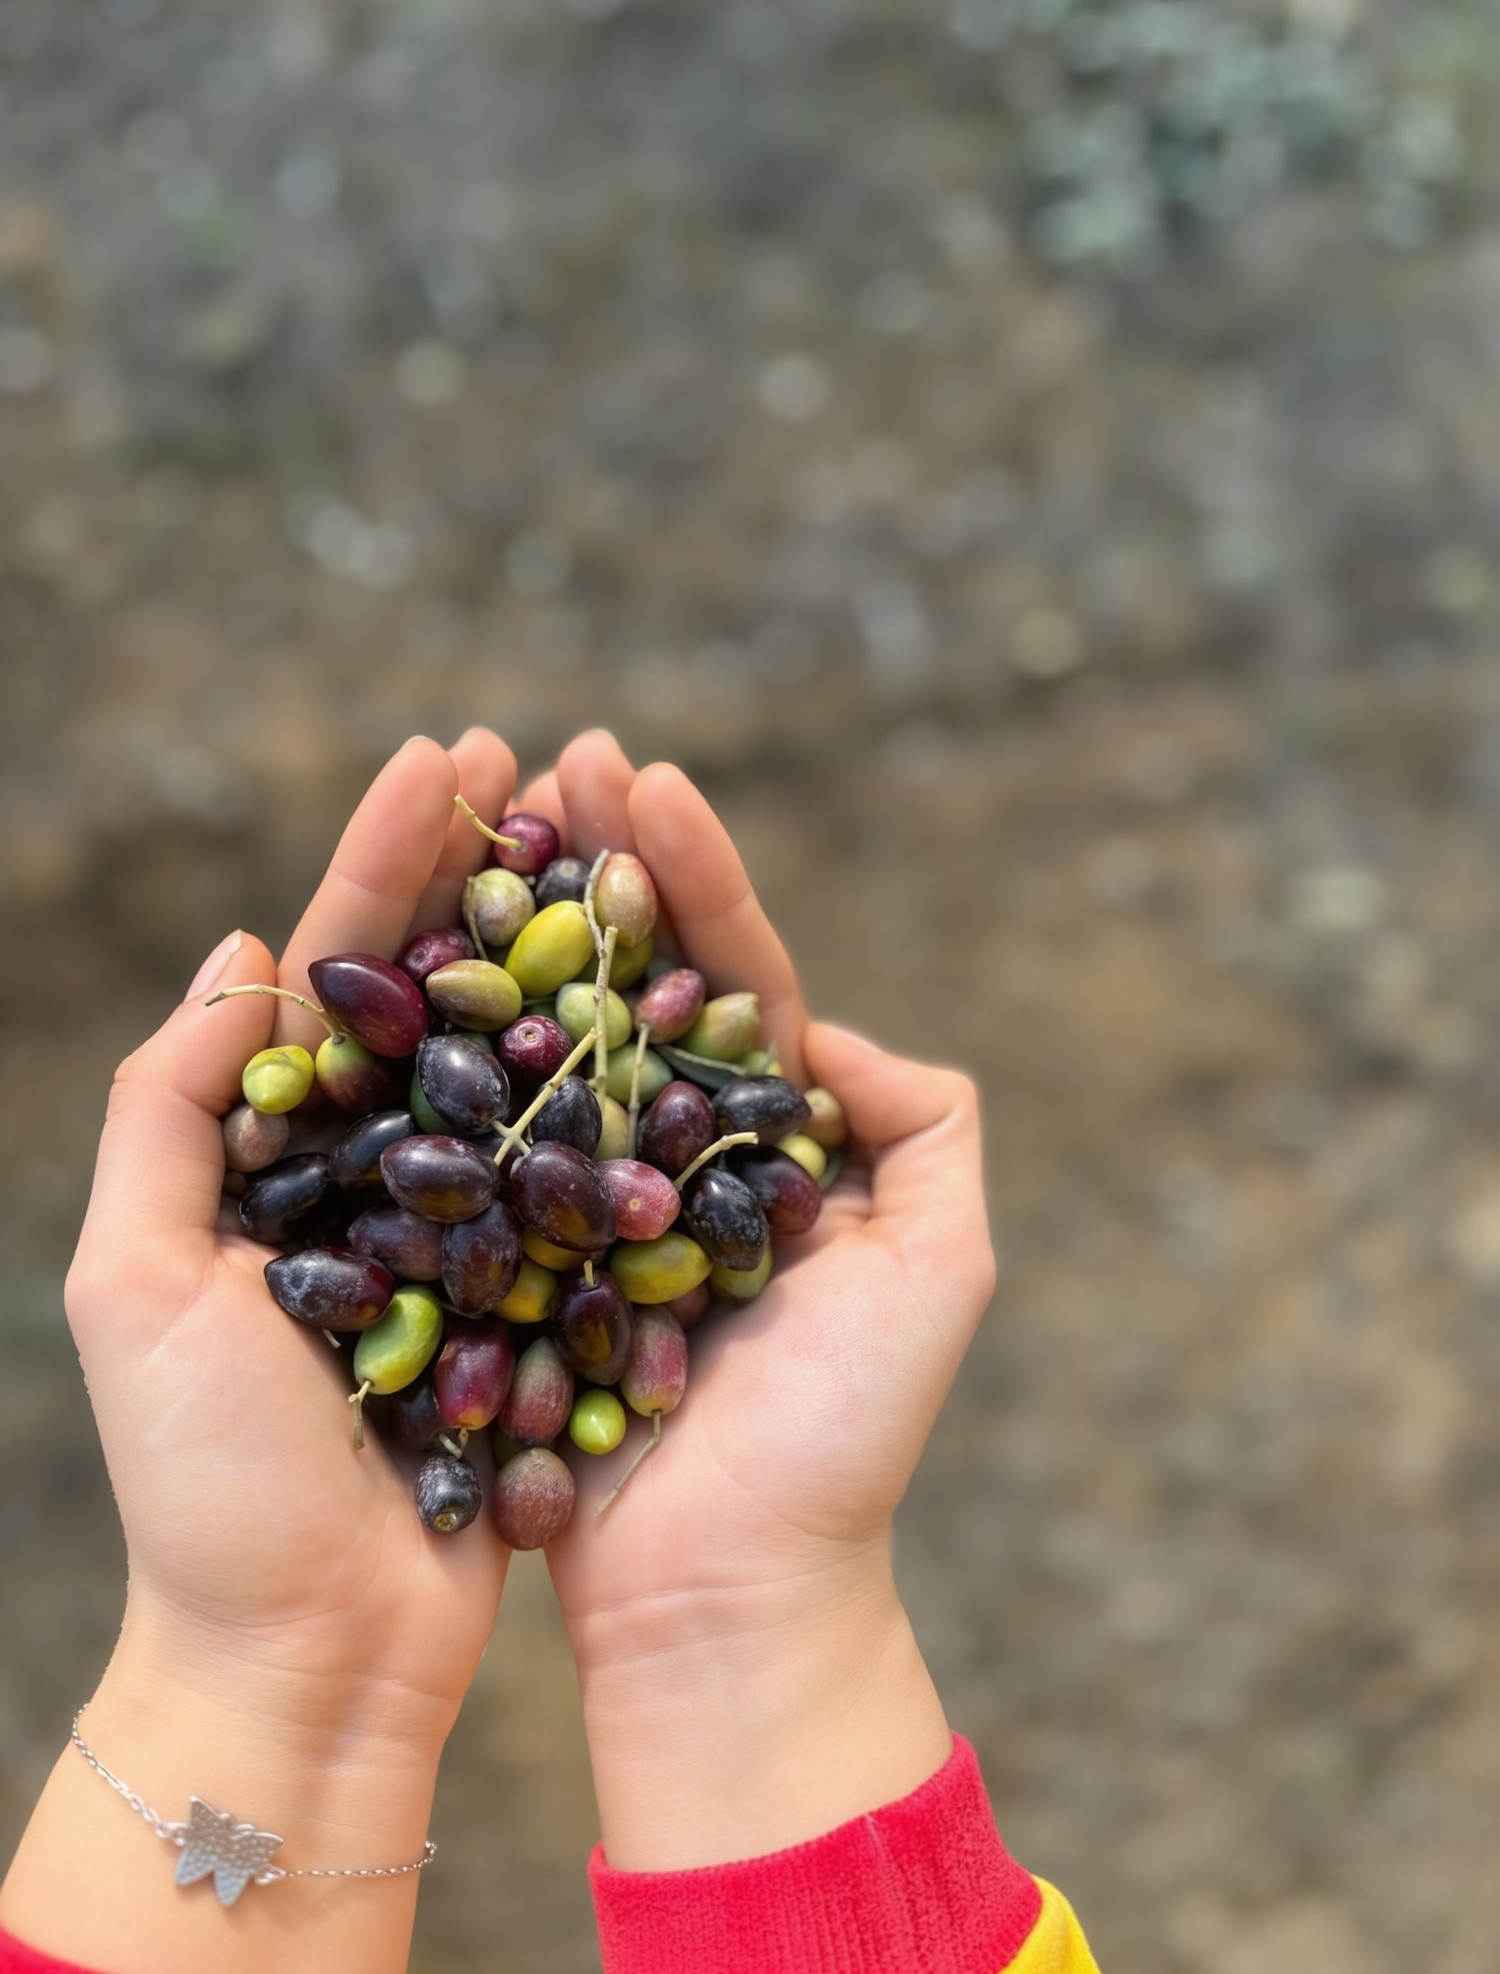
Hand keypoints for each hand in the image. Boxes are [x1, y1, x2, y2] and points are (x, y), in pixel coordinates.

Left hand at [1, 730, 521, 1972]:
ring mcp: (471, 1226)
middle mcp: (381, 1170)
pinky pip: (591, 1166)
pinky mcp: (546, 1290)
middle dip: (491, 869)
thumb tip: (245, 950)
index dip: (389, 859)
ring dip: (573, 948)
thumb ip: (171, 1109)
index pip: (339, 969)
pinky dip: (627, 1084)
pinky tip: (674, 1005)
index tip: (449, 757)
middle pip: (443, 987)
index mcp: (276, 1150)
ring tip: (628, 843)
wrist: (316, 1654)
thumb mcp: (139, 1283)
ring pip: (529, 1058)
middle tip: (554, 760)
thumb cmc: (210, 1486)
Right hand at [518, 733, 997, 1868]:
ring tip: (482, 817)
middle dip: (600, 866)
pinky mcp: (514, 1258)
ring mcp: (590, 1203)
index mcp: (775, 1142)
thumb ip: (929, 1129)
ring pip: (552, 1039)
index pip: (731, 977)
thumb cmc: (843, 1440)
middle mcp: (678, 1156)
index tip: (646, 780)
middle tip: (555, 758)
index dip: (693, 877)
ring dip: (521, 927)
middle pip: (633, 981)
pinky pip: (483, 1139)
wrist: (728, 1593)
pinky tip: (418, 962)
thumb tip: (836, 1037)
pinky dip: (454, 1050)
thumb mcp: (940, 1267)